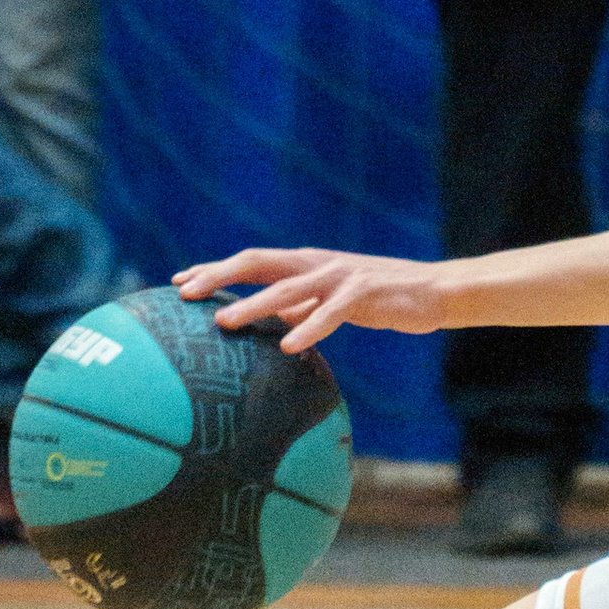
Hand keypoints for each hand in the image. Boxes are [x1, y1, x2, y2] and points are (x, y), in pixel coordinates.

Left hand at [175, 245, 445, 353]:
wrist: (431, 290)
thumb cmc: (376, 300)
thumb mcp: (328, 303)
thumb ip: (297, 308)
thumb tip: (264, 328)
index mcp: (303, 263)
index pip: (250, 261)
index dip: (213, 269)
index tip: (177, 283)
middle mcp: (315, 262)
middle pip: (257, 262)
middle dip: (218, 275)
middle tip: (184, 293)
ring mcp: (339, 275)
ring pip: (287, 288)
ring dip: (253, 305)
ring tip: (224, 322)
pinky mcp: (364, 293)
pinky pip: (330, 313)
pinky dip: (308, 328)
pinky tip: (289, 347)